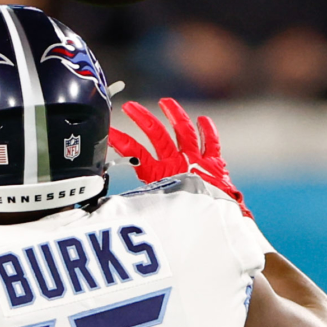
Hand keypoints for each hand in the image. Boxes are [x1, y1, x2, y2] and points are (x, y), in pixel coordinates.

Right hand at [110, 97, 247, 215]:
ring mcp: (197, 161)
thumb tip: (120, 204)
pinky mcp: (214, 164)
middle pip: (157, 135)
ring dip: (175, 115)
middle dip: (142, 118)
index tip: (110, 132)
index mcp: (161, 174)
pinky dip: (207, 130)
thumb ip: (143, 199)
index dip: (122, 141)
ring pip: (184, 131)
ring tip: (166, 102)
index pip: (136, 152)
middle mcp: (178, 163)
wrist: (216, 224)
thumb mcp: (159, 208)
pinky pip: (211, 142)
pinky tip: (202, 119)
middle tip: (130, 107)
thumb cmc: (188, 220)